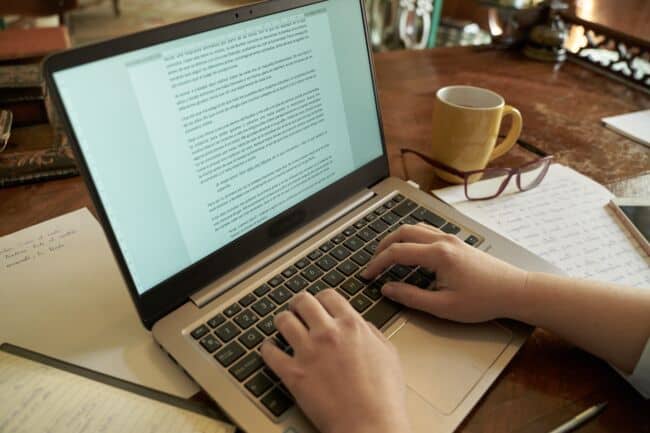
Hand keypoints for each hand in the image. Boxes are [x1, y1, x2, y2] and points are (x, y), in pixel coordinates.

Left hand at [260, 290, 409, 432]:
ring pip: (283, 321)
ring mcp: (308, 352)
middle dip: (298, 304)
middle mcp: (327, 333)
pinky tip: (270, 349)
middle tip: (297, 309)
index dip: (321, 298)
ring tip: (283, 326)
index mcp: (352, 326)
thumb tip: (363, 326)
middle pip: (302, 302)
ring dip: (282, 321)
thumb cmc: (383, 396)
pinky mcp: (293, 373)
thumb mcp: (388, 354)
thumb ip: (373, 334)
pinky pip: (270, 353)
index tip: (319, 303)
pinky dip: (268, 349)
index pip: (328, 296)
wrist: (370, 424)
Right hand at [361, 223, 527, 322]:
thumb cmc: (483, 301)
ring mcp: (451, 238)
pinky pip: (427, 232)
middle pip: (402, 232)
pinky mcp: (457, 242)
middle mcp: (443, 241)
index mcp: (437, 255)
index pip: (397, 252)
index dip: (377, 263)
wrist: (514, 291)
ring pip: (415, 228)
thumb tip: (388, 289)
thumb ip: (411, 297)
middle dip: (383, 246)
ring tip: (387, 255)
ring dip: (397, 239)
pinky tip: (411, 252)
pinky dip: (412, 238)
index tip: (367, 275)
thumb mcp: (443, 307)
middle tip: (373, 263)